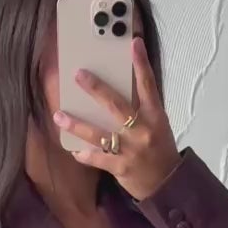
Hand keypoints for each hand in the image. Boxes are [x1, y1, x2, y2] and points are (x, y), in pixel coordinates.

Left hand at [53, 37, 181, 201]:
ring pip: (99, 134)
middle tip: (79, 75)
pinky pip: (98, 159)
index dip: (141, 63)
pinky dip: (85, 154)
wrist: (167, 183)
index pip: (148, 85)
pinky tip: (73, 150)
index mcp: (155, 116)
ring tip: (59, 115)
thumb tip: (116, 90)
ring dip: (77, 124)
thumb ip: (141, 109)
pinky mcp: (121, 168)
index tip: (134, 44)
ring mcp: (131, 150)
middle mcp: (142, 130)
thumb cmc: (160, 149)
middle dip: (96, 89)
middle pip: (116, 105)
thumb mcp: (157, 125)